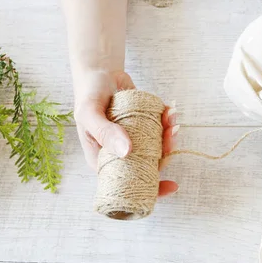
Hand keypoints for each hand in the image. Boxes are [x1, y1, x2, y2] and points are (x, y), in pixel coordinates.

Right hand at [73, 69, 177, 195]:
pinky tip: (169, 110)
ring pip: (157, 148)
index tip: (172, 186)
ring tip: (172, 120)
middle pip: (149, 165)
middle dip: (166, 154)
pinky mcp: (143, 126)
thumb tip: (128, 152)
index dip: (151, 189)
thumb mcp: (90, 113)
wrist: (99, 73)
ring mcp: (134, 140)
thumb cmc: (88, 96)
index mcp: (104, 160)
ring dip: (170, 136)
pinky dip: (168, 121)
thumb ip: (106, 132)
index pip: (128, 184)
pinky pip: (159, 130)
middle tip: (172, 136)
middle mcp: (121, 154)